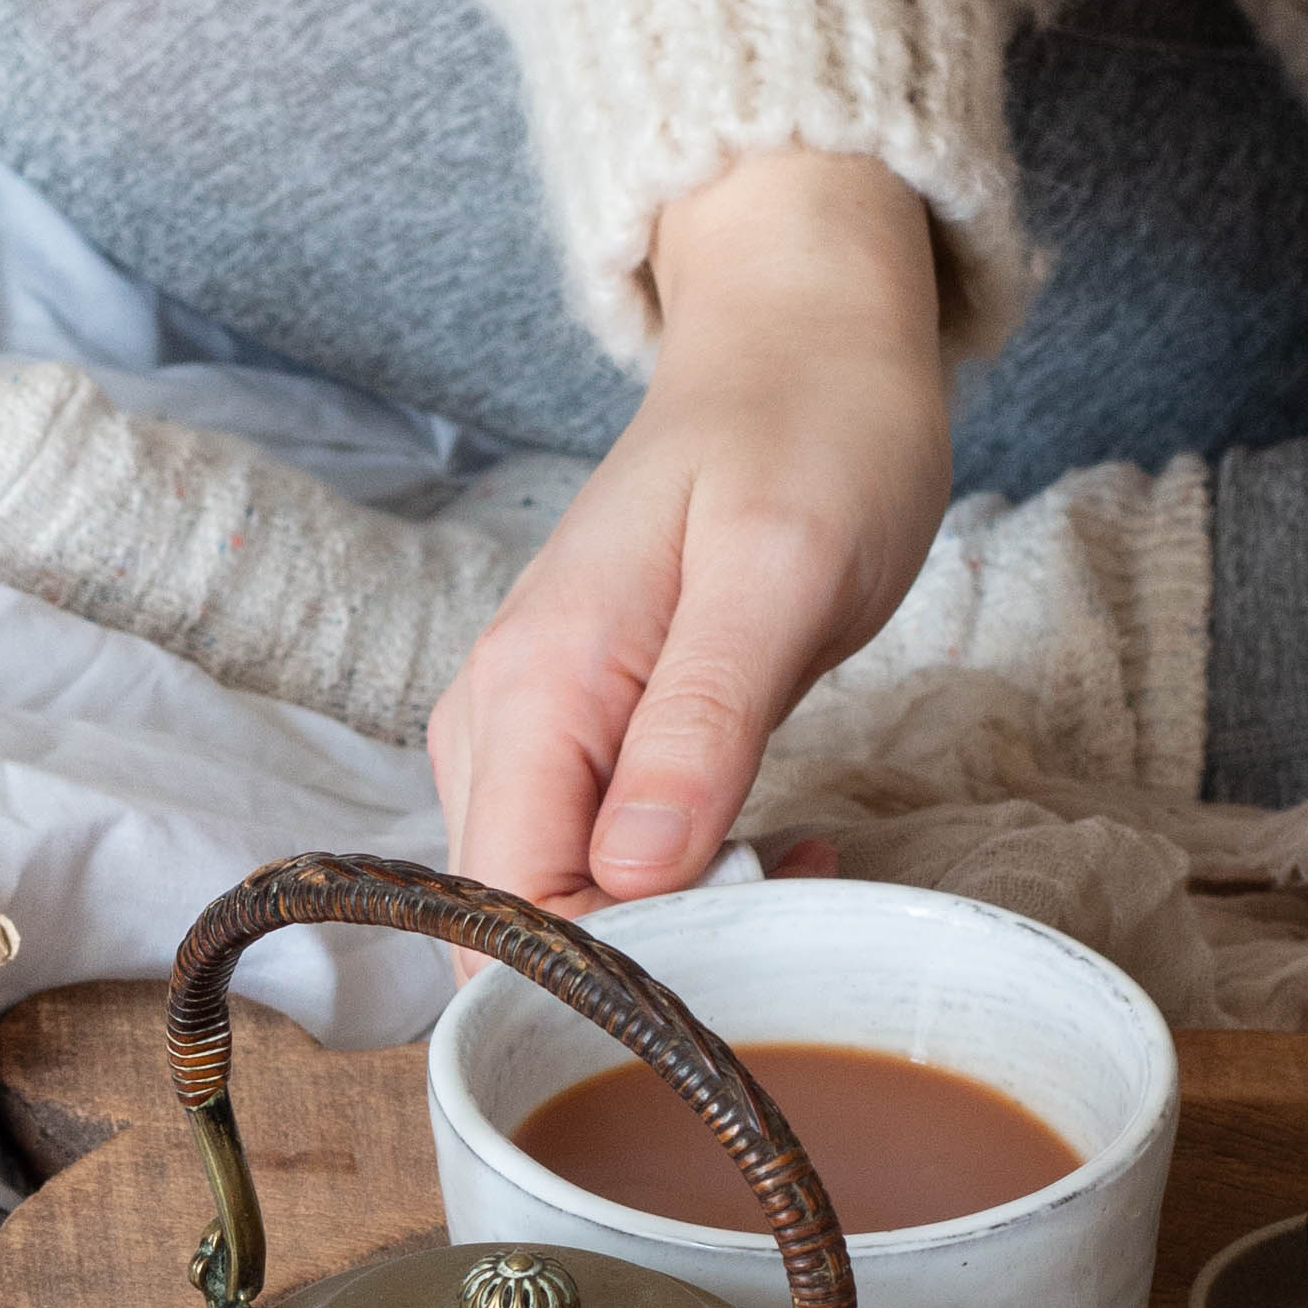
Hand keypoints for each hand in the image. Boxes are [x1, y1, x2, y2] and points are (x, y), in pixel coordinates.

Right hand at [431, 152, 949, 910]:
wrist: (801, 338)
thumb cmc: (809, 434)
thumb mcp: (780, 573)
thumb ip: (701, 726)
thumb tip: (631, 872)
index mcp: (531, 688)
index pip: (508, 910)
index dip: (617, 968)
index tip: (743, 941)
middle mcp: (498, 720)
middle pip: (519, 924)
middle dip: (652, 961)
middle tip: (791, 903)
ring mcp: (528, 729)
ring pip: (556, 902)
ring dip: (680, 928)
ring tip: (802, 866)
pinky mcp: (576, 734)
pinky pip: (596, 858)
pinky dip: (687, 884)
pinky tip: (779, 846)